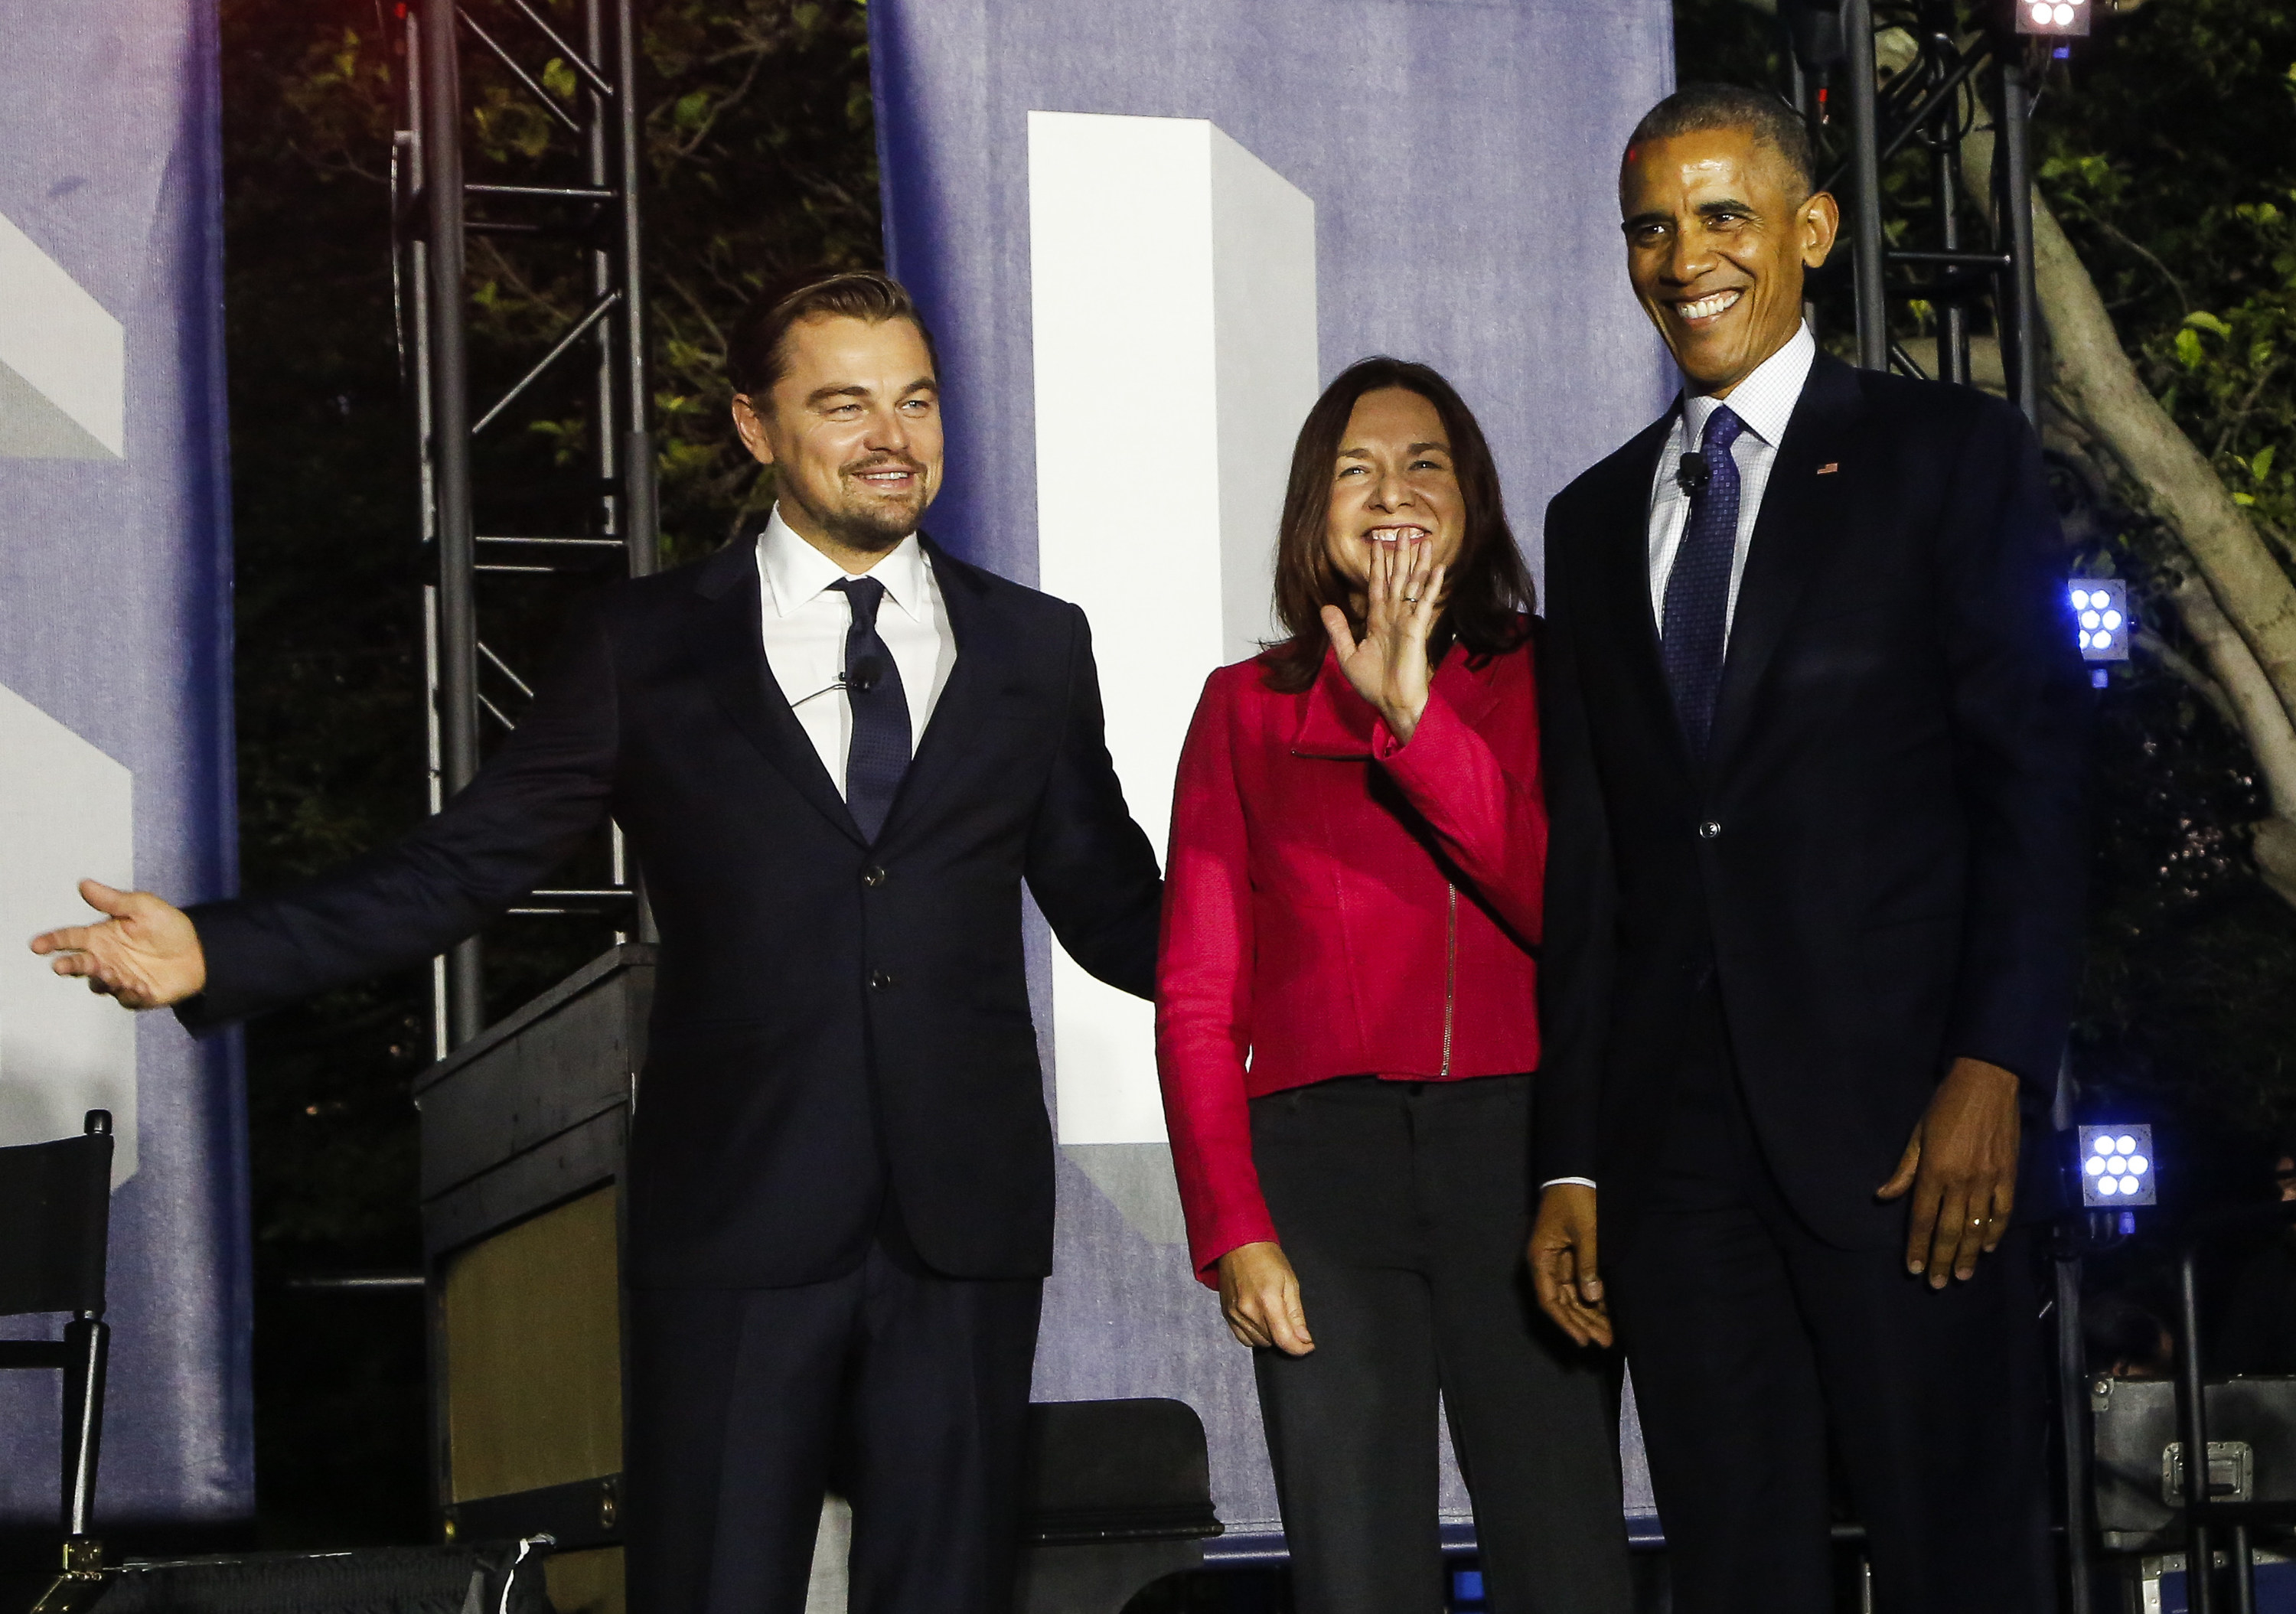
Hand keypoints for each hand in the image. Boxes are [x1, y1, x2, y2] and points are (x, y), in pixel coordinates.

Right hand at [28, 879, 207, 1009]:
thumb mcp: (143, 907)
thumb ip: (113, 900)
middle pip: (79, 964)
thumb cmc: (168, 926)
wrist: (200, 950)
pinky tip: (138, 985)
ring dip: (102, 979)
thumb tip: (84, 884)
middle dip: (68, 965)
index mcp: (102, 937)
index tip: (37, 945)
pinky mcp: (138, 994)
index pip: (71, 938)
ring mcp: (120, 978)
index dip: (53, 941)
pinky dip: (129, 994)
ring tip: (112, 972)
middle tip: (62, 966)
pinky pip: (127, 998)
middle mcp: (105, 959)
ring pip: (99, 984)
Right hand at [1215, 1241, 1313, 1355]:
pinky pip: (1243, 1338)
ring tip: (1274, 1317)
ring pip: (1258, 1342)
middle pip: (1272, 1342)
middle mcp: (1248, 1311)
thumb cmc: (1267, 1258)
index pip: (1284, 1340)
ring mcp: (1234, 1314)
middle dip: (1286, 1337)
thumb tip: (1304, 1339)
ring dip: (1270, 1337)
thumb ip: (1296, 1314)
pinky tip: (1261, 1321)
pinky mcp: (1226, 1314)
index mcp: (1267, 1301)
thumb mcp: (1290, 1281)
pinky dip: (1255, 1336)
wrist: (1237, 1244)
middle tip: (1291, 1322)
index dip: (1299, 1348)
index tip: (1308, 1345)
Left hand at [1321, 536, 1444, 743]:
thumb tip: (1326, 606)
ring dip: (1418, 563)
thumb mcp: (1348, 656)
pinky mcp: (1417, 629)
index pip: (1376, 586)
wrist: (1392, 703)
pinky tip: (1437, 568)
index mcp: (1378, 621)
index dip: (1377, 565)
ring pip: (1412, 585)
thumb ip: (1339, 630)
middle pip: (1396, 578)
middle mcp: (1394, 617)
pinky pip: (1424, 603)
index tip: (1378, 544)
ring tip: (1423, 540)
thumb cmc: (1374, 685)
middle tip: (1402, 531)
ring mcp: (1407, 621)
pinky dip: (1430, 586)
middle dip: (1398, 555)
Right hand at [1528, 1183, 1611, 1346]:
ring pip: (1572, 1297)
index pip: (1550, 1300)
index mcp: (1541, 1258)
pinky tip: (1607, 1314)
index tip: (1582, 1340)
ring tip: (1608, 1335)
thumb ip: (1588, 1264)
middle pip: (1563, 1303)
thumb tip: (1592, 1297)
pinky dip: (1594, 1299)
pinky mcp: (1572, 1256)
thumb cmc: (1577, 1199)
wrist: (1576, 1173)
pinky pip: (1581, 1284)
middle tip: (1604, 1342)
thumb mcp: (1586, 1231)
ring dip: (1589, 1316)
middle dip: (1583, 1323)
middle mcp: (1547, 1264)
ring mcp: (1559, 1261)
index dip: (1566, 1323)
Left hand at [1876, 1056, 2021, 1287]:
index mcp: (1934, 1170)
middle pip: (1948, 1230)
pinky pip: (2003, 1212)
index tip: (1911, 1268)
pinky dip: (1995, 1232)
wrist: (1988, 1083)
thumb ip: (1904, 1170)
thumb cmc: (1946, 1105)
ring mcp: (1988, 1180)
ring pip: (1976, 1228)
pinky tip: (1987, 1248)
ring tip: (1960, 1276)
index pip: (1921, 1218)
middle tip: (1935, 1283)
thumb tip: (1883, 1196)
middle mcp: (1960, 1181)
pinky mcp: (2010, 1176)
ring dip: (1967, 1255)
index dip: (1915, 1246)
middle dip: (1939, 1259)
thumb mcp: (1917, 1134)